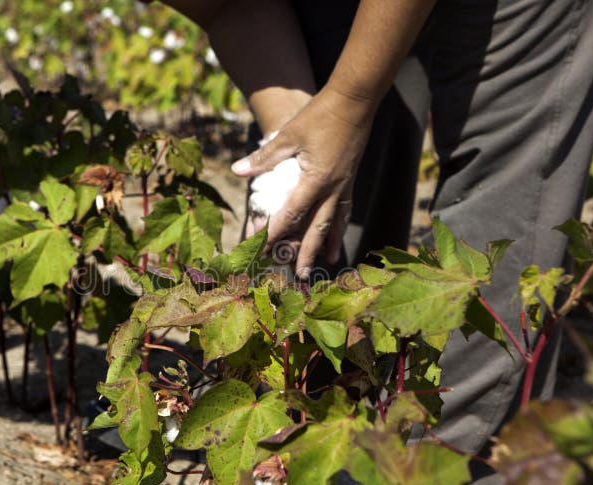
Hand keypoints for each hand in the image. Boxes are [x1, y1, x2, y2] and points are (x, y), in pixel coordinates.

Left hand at [232, 87, 375, 277]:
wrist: (355, 100)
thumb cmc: (320, 115)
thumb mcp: (289, 134)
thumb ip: (265, 156)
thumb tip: (237, 170)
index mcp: (315, 180)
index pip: (291, 215)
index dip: (274, 233)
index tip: (261, 250)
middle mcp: (332, 189)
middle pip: (316, 228)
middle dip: (305, 252)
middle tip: (299, 275)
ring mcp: (344, 185)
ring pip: (334, 222)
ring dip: (327, 244)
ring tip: (325, 263)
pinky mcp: (350, 179)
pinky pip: (344, 210)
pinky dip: (339, 226)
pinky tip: (336, 235)